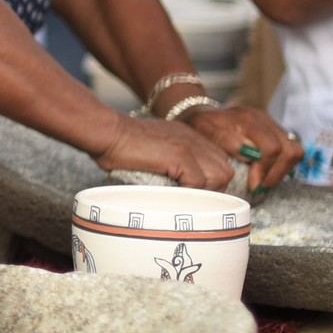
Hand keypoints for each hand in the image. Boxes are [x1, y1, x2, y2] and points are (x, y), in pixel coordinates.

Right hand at [97, 115, 235, 189]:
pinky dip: (189, 193)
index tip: (197, 194)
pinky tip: (172, 193)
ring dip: (205, 191)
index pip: (218, 161)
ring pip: (219, 176)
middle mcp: (194, 138)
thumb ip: (169, 163)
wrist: (107, 132)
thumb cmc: (118, 145)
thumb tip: (175, 190)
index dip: (211, 181)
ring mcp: (189, 145)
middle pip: (225, 170)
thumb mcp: (153, 150)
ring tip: (184, 197)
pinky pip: (199, 182)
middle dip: (213, 189)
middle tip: (192, 199)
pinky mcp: (180, 154)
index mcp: (188, 137)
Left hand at [185, 105, 301, 191]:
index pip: (270, 148)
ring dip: (281, 170)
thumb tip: (249, 153)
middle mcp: (263, 119)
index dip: (264, 171)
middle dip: (275, 174)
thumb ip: (224, 140)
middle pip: (288, 150)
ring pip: (294, 150)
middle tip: (259, 188)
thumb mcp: (204, 131)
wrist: (203, 116)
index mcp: (247, 118)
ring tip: (264, 183)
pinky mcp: (275, 131)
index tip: (253, 186)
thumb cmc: (201, 127)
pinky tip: (266, 174)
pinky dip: (282, 165)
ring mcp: (272, 124)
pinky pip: (291, 150)